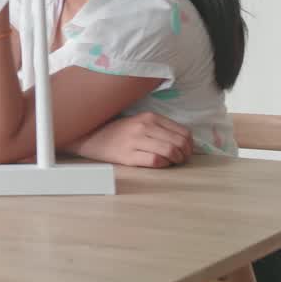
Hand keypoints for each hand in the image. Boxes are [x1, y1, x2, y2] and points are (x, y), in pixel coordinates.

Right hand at [67, 111, 192, 167]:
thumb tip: (184, 141)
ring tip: (172, 162)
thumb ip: (159, 128)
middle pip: (179, 142)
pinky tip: (159, 164)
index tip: (186, 151)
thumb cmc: (118, 131)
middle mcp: (144, 126)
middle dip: (185, 154)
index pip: (183, 132)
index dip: (190, 145)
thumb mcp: (139, 122)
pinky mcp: (128, 155)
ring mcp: (135, 141)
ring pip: (170, 151)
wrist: (90, 137)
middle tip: (181, 159)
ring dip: (176, 160)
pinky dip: (163, 164)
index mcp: (149, 117)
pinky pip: (155, 161)